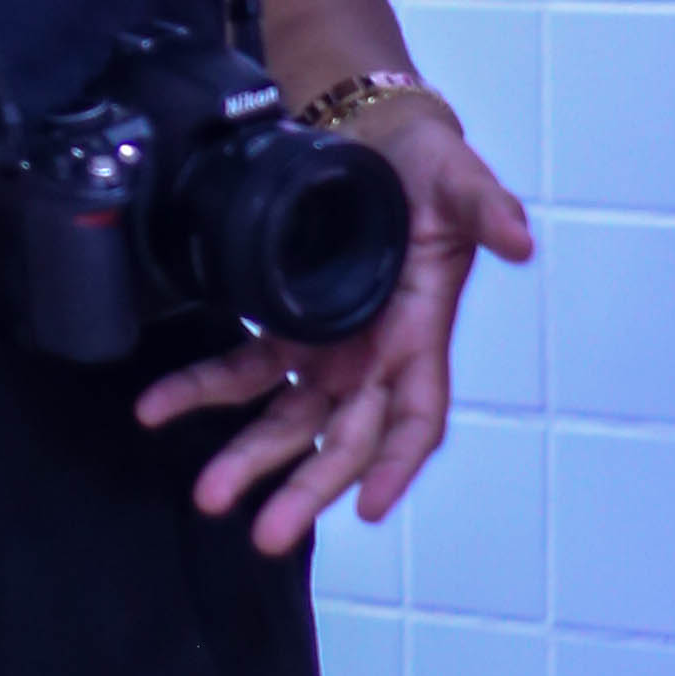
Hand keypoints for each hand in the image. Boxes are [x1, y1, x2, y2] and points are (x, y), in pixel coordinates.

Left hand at [134, 100, 534, 555]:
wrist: (378, 140)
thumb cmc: (429, 170)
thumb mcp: (461, 181)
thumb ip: (486, 209)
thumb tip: (518, 239)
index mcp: (421, 337)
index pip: (416, 418)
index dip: (396, 464)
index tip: (371, 508)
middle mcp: (371, 359)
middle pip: (340, 440)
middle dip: (305, 489)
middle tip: (265, 535)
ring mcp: (324, 350)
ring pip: (284, 421)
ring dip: (247, 459)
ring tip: (208, 495)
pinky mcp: (282, 327)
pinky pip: (237, 370)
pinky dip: (197, 391)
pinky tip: (156, 408)